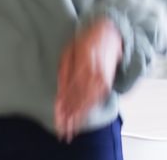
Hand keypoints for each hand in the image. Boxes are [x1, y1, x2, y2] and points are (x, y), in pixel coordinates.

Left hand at [54, 19, 123, 142]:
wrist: (109, 33)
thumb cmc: (85, 41)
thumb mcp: (69, 51)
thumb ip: (64, 72)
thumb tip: (59, 93)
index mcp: (83, 65)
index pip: (71, 91)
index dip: (64, 106)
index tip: (57, 118)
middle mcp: (94, 74)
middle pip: (79, 100)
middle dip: (70, 117)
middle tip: (62, 131)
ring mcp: (102, 80)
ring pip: (88, 103)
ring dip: (78, 117)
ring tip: (70, 130)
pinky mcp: (107, 83)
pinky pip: (96, 100)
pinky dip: (87, 110)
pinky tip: (81, 119)